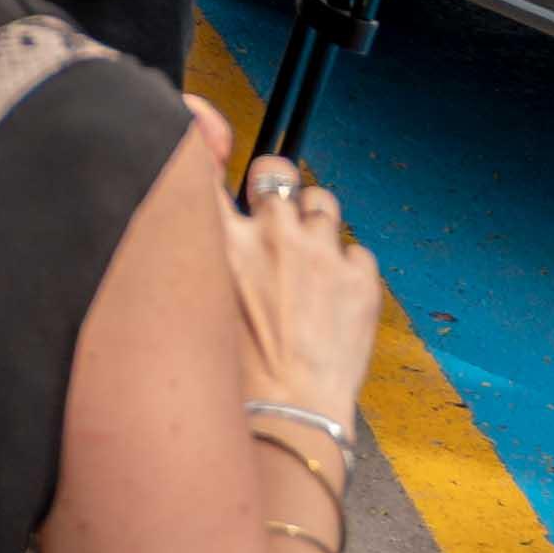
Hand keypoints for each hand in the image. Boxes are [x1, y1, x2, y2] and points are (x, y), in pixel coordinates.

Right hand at [202, 108, 387, 426]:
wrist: (284, 422)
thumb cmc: (230, 374)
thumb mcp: (191, 301)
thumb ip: (198, 248)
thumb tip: (209, 214)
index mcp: (217, 238)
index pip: (202, 156)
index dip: (202, 131)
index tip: (204, 130)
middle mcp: (269, 234)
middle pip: (276, 170)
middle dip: (276, 187)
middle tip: (275, 224)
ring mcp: (320, 254)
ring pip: (324, 203)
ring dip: (316, 226)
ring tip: (307, 270)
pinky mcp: (362, 279)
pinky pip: (359, 253)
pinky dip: (348, 272)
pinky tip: (331, 306)